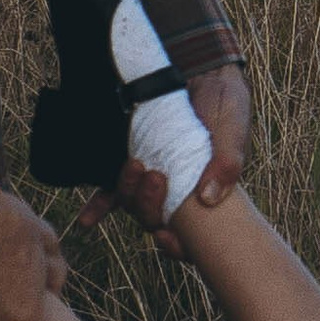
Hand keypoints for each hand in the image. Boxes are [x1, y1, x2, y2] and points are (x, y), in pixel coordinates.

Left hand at [77, 59, 253, 248]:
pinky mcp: (134, 161)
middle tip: (156, 176)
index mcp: (204, 196)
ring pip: (134, 205)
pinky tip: (87, 221)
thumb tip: (208, 199)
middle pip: (155, 220)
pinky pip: (113, 192)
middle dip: (150, 207)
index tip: (166, 237)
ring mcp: (153, 180)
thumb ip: (227, 164)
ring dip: (130, 194)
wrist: (202, 72)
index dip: (177, 248)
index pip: (191, 238)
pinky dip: (100, 208)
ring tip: (136, 165)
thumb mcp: (232, 132)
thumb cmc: (225, 105)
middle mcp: (177, 195)